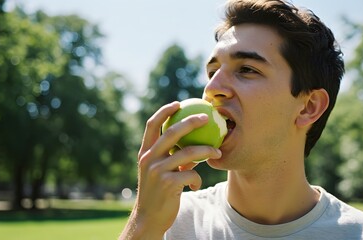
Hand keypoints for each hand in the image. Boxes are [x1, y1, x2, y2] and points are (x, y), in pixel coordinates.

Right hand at [119, 101, 221, 238]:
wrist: (148, 218)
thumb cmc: (157, 192)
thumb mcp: (160, 172)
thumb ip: (172, 157)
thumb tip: (194, 143)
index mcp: (145, 153)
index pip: (152, 125)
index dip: (164, 111)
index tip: (178, 103)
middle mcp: (149, 159)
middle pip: (173, 132)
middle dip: (192, 122)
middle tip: (207, 118)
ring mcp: (157, 171)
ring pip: (188, 153)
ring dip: (207, 151)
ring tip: (217, 153)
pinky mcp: (168, 184)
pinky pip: (192, 174)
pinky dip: (198, 178)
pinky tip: (196, 184)